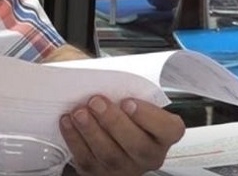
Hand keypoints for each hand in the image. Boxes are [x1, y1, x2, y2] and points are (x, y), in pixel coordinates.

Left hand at [59, 96, 184, 175]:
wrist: (97, 119)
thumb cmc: (116, 103)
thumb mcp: (124, 90)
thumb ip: (121, 84)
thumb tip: (97, 71)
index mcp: (162, 133)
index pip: (169, 129)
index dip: (149, 117)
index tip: (128, 101)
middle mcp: (148, 154)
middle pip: (138, 146)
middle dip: (114, 122)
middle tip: (96, 101)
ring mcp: (125, 167)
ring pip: (111, 156)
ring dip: (92, 132)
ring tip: (79, 112)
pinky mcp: (100, 172)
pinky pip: (88, 160)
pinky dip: (75, 140)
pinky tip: (68, 122)